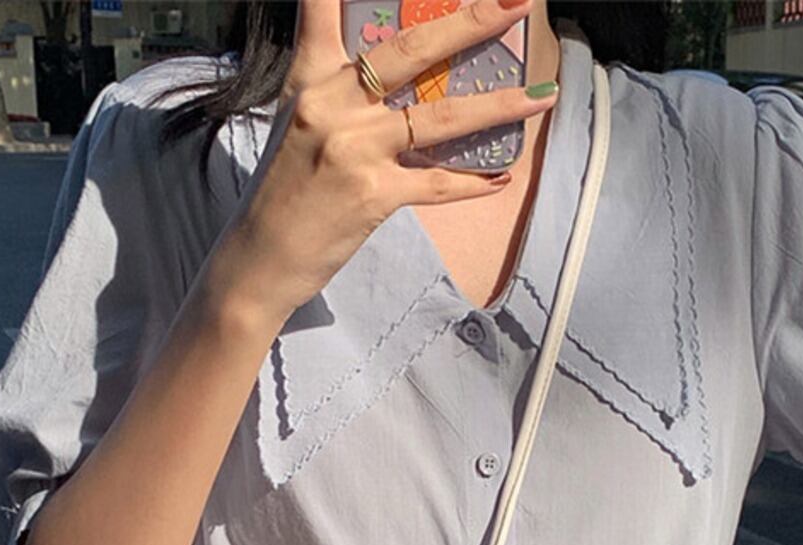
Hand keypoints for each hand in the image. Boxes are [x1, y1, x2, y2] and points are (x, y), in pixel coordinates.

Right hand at [205, 0, 554, 328]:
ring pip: (440, 118)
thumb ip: (335, 88)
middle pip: (410, 50)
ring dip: (499, 105)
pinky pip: (437, 183)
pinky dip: (472, 182)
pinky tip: (501, 178)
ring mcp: (355, 150)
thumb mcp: (295, 122)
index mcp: (311, 80)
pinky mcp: (373, 196)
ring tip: (542, 94)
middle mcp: (333, 105)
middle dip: (470, 22)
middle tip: (514, 2)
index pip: (326, 8)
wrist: (259, 259)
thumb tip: (385, 73)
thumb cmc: (281, 192)